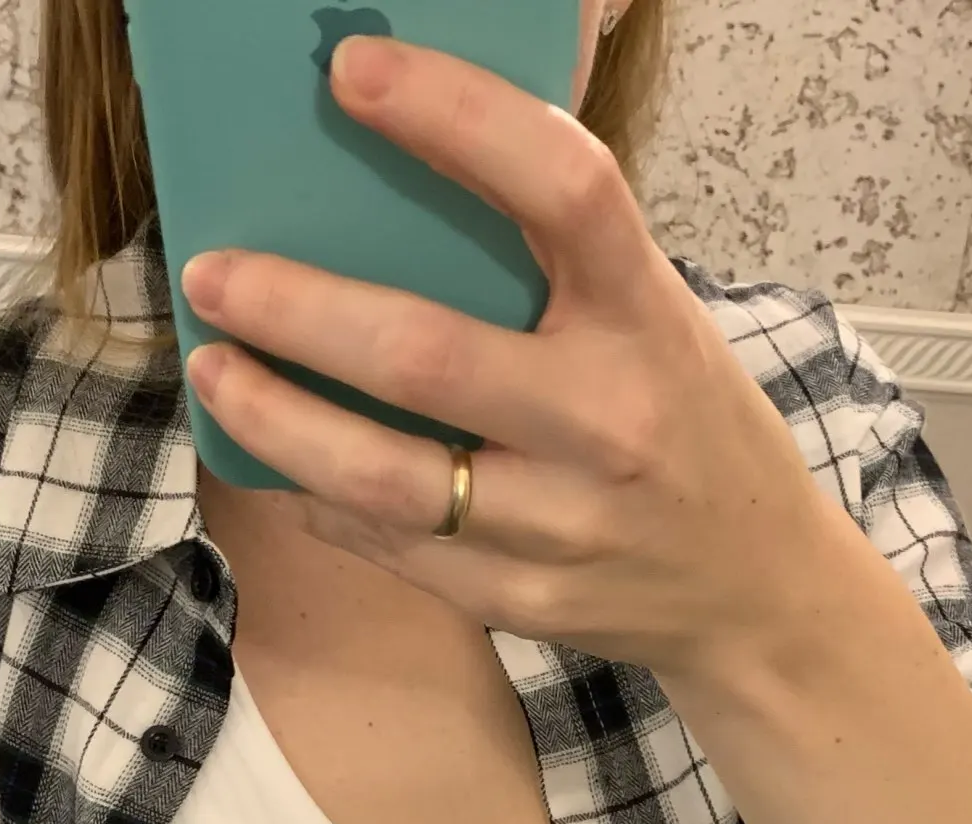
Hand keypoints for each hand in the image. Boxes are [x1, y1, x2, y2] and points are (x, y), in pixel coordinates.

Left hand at [176, 33, 829, 682]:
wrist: (758, 592)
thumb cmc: (689, 429)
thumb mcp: (661, 321)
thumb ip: (564, 258)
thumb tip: (425, 152)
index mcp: (649, 320)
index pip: (561, 189)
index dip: (454, 117)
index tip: (352, 74)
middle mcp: (609, 422)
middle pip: (425, 356)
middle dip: (296, 310)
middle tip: (213, 275)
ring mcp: (564, 526)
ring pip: (387, 478)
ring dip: (277, 422)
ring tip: (213, 373)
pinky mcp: (526, 601)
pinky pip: (395, 548)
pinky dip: (321, 501)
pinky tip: (279, 463)